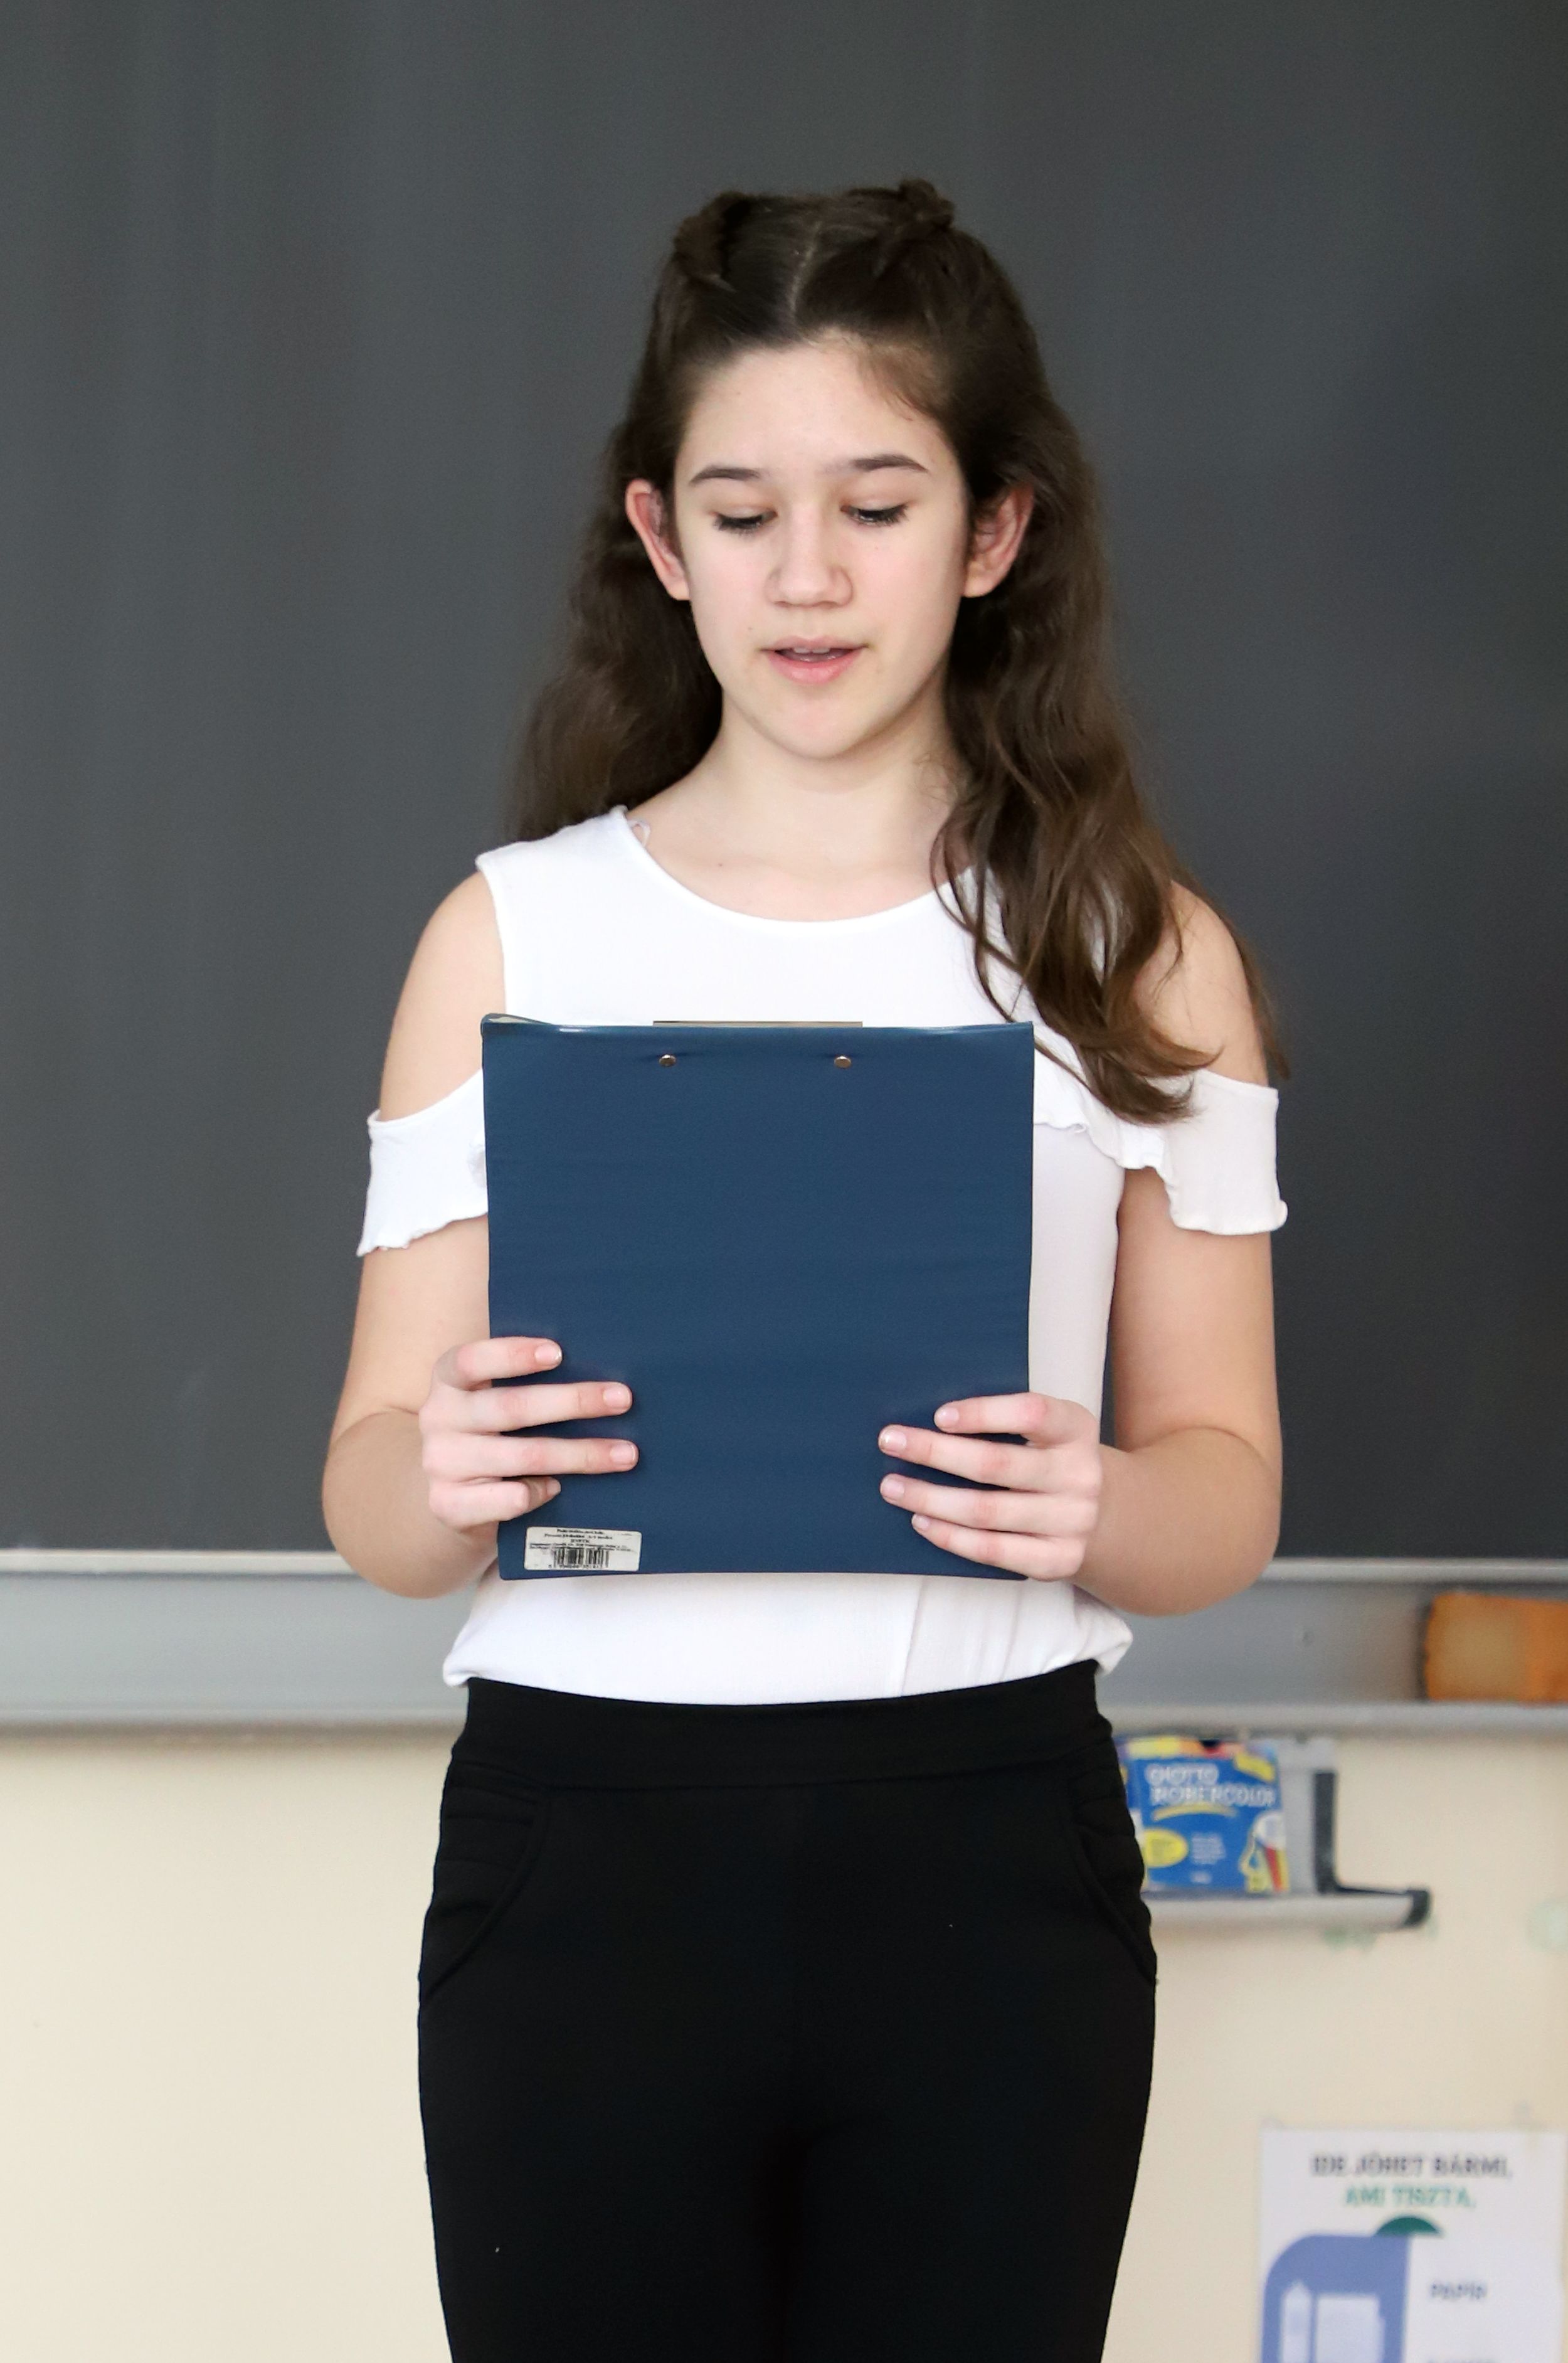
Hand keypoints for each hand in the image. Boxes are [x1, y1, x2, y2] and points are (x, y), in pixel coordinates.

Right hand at [419, 1335, 636, 1537]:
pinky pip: (509, 1498)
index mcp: (448, 1380)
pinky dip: (540, 1492)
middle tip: (622, 1399)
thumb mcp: (492, 1402)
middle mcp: (438, 1418)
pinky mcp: (448, 1505)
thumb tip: (600, 1379)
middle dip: (573, 1402)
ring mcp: (440, 1463)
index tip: (558, 1352)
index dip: (513, 1355)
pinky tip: (559, 1489)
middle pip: (511, 1407)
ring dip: (580, 1454)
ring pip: (523, 1455)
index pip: (472, 1360)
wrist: (450, 1499)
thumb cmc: (489, 1436)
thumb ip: (524, 1386)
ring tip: (624, 1453)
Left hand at [877, 1392, 1101, 1578]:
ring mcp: (1072, 1522)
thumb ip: (1006, 1422)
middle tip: (890, 1442)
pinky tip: (921, 1520)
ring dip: (931, 1498)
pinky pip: (993, 1551)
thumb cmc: (1052, 1461)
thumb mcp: (1048, 1431)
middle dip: (935, 1452)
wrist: (1106, 1516)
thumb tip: (927, 1419)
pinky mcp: (1057, 1560)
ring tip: (893, 1486)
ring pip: (987, 1511)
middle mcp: (1080, 1474)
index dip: (984, 1413)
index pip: (1032, 1413)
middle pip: (997, 1464)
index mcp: (1076, 1428)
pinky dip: (951, 1536)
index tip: (939, 1416)